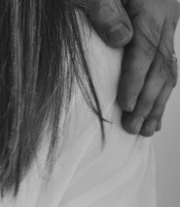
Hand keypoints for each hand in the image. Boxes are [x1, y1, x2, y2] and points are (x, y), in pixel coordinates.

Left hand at [82, 0, 178, 135]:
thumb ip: (104, 9)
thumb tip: (122, 38)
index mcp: (152, 4)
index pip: (145, 48)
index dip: (136, 79)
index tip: (126, 105)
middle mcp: (166, 12)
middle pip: (162, 63)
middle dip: (149, 99)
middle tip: (133, 127)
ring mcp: (167, 20)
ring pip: (168, 66)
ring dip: (157, 101)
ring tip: (145, 129)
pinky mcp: (161, 27)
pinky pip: (166, 62)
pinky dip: (161, 89)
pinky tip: (153, 114)